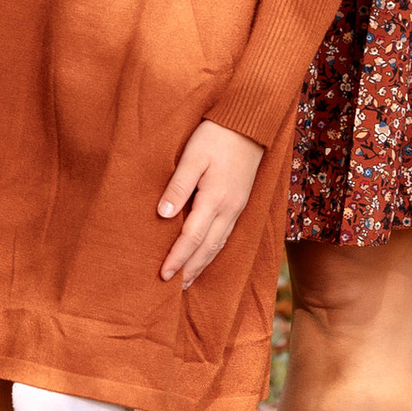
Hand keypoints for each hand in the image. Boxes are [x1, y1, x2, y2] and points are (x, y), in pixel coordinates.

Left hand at [157, 121, 265, 286]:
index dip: (177, 258)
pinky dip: (213, 251)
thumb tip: (163, 215)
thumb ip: (178, 186)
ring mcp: (237, 207)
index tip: (162, 274)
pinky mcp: (240, 202)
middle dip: (190, 269)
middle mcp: (229, 209)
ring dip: (202, 264)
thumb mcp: (192, 156)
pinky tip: (205, 255)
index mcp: (216, 199)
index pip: (192, 238)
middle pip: (208, 248)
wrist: (249, 123)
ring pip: (219, 245)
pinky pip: (226, 235)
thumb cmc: (215, 135)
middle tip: (172, 287)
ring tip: (187, 280)